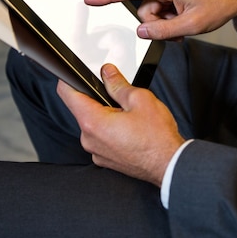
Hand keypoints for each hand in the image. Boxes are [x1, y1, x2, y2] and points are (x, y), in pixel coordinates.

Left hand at [56, 64, 185, 186]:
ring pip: (93, 124)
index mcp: (93, 122)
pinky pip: (101, 138)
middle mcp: (89, 139)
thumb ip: (118, 84)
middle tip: (120, 98)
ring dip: (106, 116)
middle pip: (83, 109)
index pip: (67, 94)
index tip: (75, 74)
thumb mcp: (140, 99)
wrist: (169, 164)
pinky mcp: (104, 159)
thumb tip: (107, 73)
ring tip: (129, 117)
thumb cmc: (157, 137)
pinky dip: (111, 131)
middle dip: (99, 99)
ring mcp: (96, 151)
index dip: (69, 79)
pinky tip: (130, 130)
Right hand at [85, 0, 236, 40]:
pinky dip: (170, 18)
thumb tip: (141, 31)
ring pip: (154, 11)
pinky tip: (184, 22)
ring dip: (165, 24)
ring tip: (184, 28)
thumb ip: (163, 30)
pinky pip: (163, 8)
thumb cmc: (218, 6)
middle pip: (145, 9)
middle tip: (177, 33)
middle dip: (157, 25)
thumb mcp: (191, 26)